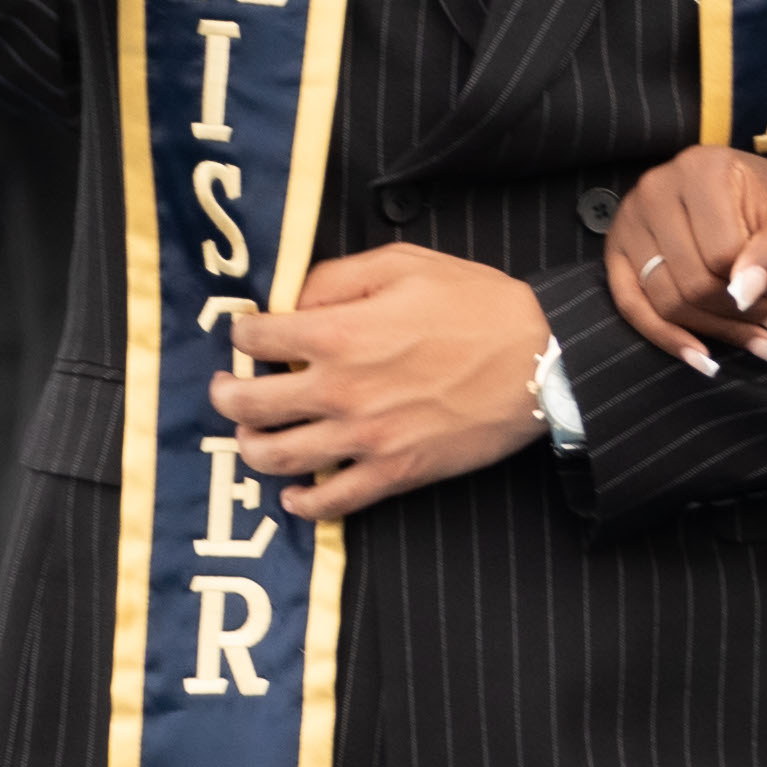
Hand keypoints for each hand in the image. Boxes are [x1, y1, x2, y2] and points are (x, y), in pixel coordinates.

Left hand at [210, 241, 551, 516]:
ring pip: (274, 457)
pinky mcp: (393, 473)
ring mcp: (363, 437)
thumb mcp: (404, 264)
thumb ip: (337, 278)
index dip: (243, 334)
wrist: (540, 361)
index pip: (256, 338)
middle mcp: (339, 390)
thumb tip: (296, 301)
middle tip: (228, 390)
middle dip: (227, 395)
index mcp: (338, 332)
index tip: (248, 335)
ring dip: (251, 447)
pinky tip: (295, 492)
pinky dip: (302, 501)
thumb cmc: (478, 306)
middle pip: (248, 404)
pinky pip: (330, 500)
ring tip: (252, 436)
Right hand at [599, 149, 766, 369]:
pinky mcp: (616, 249)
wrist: (761, 195)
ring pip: (665, 300)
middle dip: (738, 316)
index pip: (721, 253)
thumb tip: (741, 296)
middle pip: (690, 282)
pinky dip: (667, 338)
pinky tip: (703, 360)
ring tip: (760, 341)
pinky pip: (631, 305)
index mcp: (698, 169)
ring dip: (714, 331)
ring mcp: (628, 219)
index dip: (756, 286)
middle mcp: (653, 188)